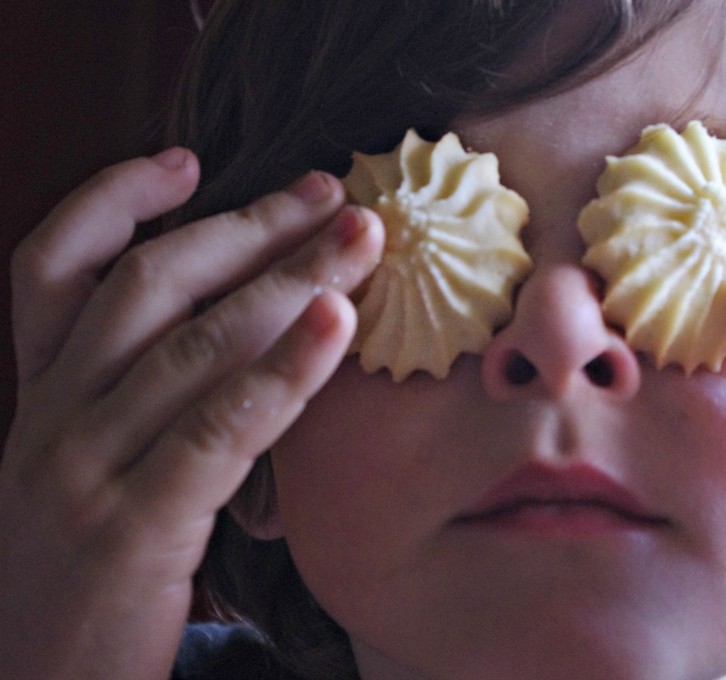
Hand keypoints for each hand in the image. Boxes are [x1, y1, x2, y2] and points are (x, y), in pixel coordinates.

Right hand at [0, 148, 382, 679]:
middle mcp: (51, 419)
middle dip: (248, 228)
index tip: (188, 159)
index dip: (112, 199)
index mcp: (40, 396)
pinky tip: (335, 325)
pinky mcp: (133, 529)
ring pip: (191, 342)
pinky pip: (220, 427)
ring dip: (287, 278)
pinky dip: (283, 368)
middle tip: (332, 193)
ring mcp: (83, 471)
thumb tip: (249, 322)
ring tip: (360, 240)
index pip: (49, 266)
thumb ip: (142, 397)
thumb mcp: (95, 467)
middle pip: (147, 285)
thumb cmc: (92, 569)